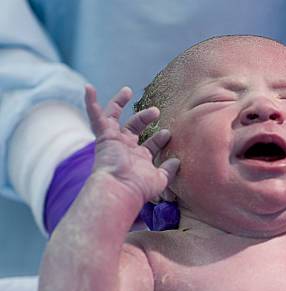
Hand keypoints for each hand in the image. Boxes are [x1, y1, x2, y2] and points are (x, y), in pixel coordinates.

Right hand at [85, 85, 178, 203]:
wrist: (121, 188)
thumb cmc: (139, 188)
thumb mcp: (160, 179)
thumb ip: (170, 169)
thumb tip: (178, 161)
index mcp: (138, 159)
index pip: (150, 145)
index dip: (159, 139)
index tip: (168, 133)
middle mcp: (125, 149)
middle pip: (133, 128)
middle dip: (144, 118)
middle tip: (156, 111)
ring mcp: (113, 141)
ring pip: (114, 117)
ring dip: (120, 103)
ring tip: (127, 90)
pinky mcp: (104, 135)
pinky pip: (95, 115)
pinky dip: (91, 102)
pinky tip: (88, 88)